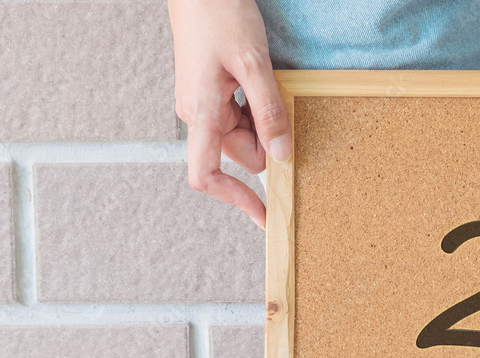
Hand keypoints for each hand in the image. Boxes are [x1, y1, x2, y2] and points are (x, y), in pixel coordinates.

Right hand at [167, 0, 290, 229]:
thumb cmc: (219, 14)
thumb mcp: (254, 64)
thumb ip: (269, 112)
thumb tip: (281, 156)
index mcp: (200, 112)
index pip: (207, 176)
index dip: (236, 199)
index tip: (264, 215)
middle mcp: (196, 114)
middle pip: (239, 153)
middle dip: (266, 142)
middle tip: (282, 108)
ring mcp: (201, 104)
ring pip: (242, 134)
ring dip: (262, 121)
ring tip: (265, 81)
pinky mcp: (209, 93)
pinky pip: (238, 115)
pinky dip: (256, 108)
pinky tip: (260, 80)